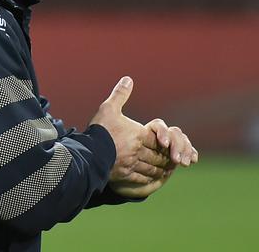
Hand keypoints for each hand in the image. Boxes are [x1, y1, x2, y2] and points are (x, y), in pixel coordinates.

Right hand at [89, 76, 198, 197]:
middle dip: (165, 157)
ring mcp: (133, 164)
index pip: (158, 139)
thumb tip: (128, 79)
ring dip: (160, 168)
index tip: (167, 144)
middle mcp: (139, 150)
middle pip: (158, 155)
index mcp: (138, 134)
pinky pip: (143, 178)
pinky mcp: (126, 175)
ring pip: (153, 168)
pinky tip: (152, 178)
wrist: (88, 153)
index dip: (165, 142)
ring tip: (164, 168)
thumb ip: (120, 94)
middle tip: (170, 158)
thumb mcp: (108, 108)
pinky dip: (151, 179)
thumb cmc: (100, 130)